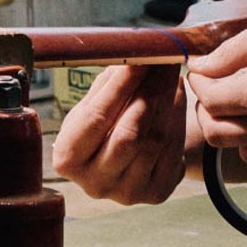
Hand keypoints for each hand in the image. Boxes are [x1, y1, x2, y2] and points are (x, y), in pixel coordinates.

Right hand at [51, 63, 186, 204]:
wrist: (129, 154)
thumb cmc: (108, 119)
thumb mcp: (96, 102)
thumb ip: (110, 81)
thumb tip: (134, 53)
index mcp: (68, 158)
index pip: (96, 118)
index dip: (120, 86)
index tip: (140, 59)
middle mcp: (94, 183)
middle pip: (128, 134)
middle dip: (150, 91)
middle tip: (165, 61)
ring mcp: (126, 193)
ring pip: (155, 141)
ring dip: (168, 100)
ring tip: (172, 72)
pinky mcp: (156, 194)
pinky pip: (173, 150)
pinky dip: (178, 117)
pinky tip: (177, 94)